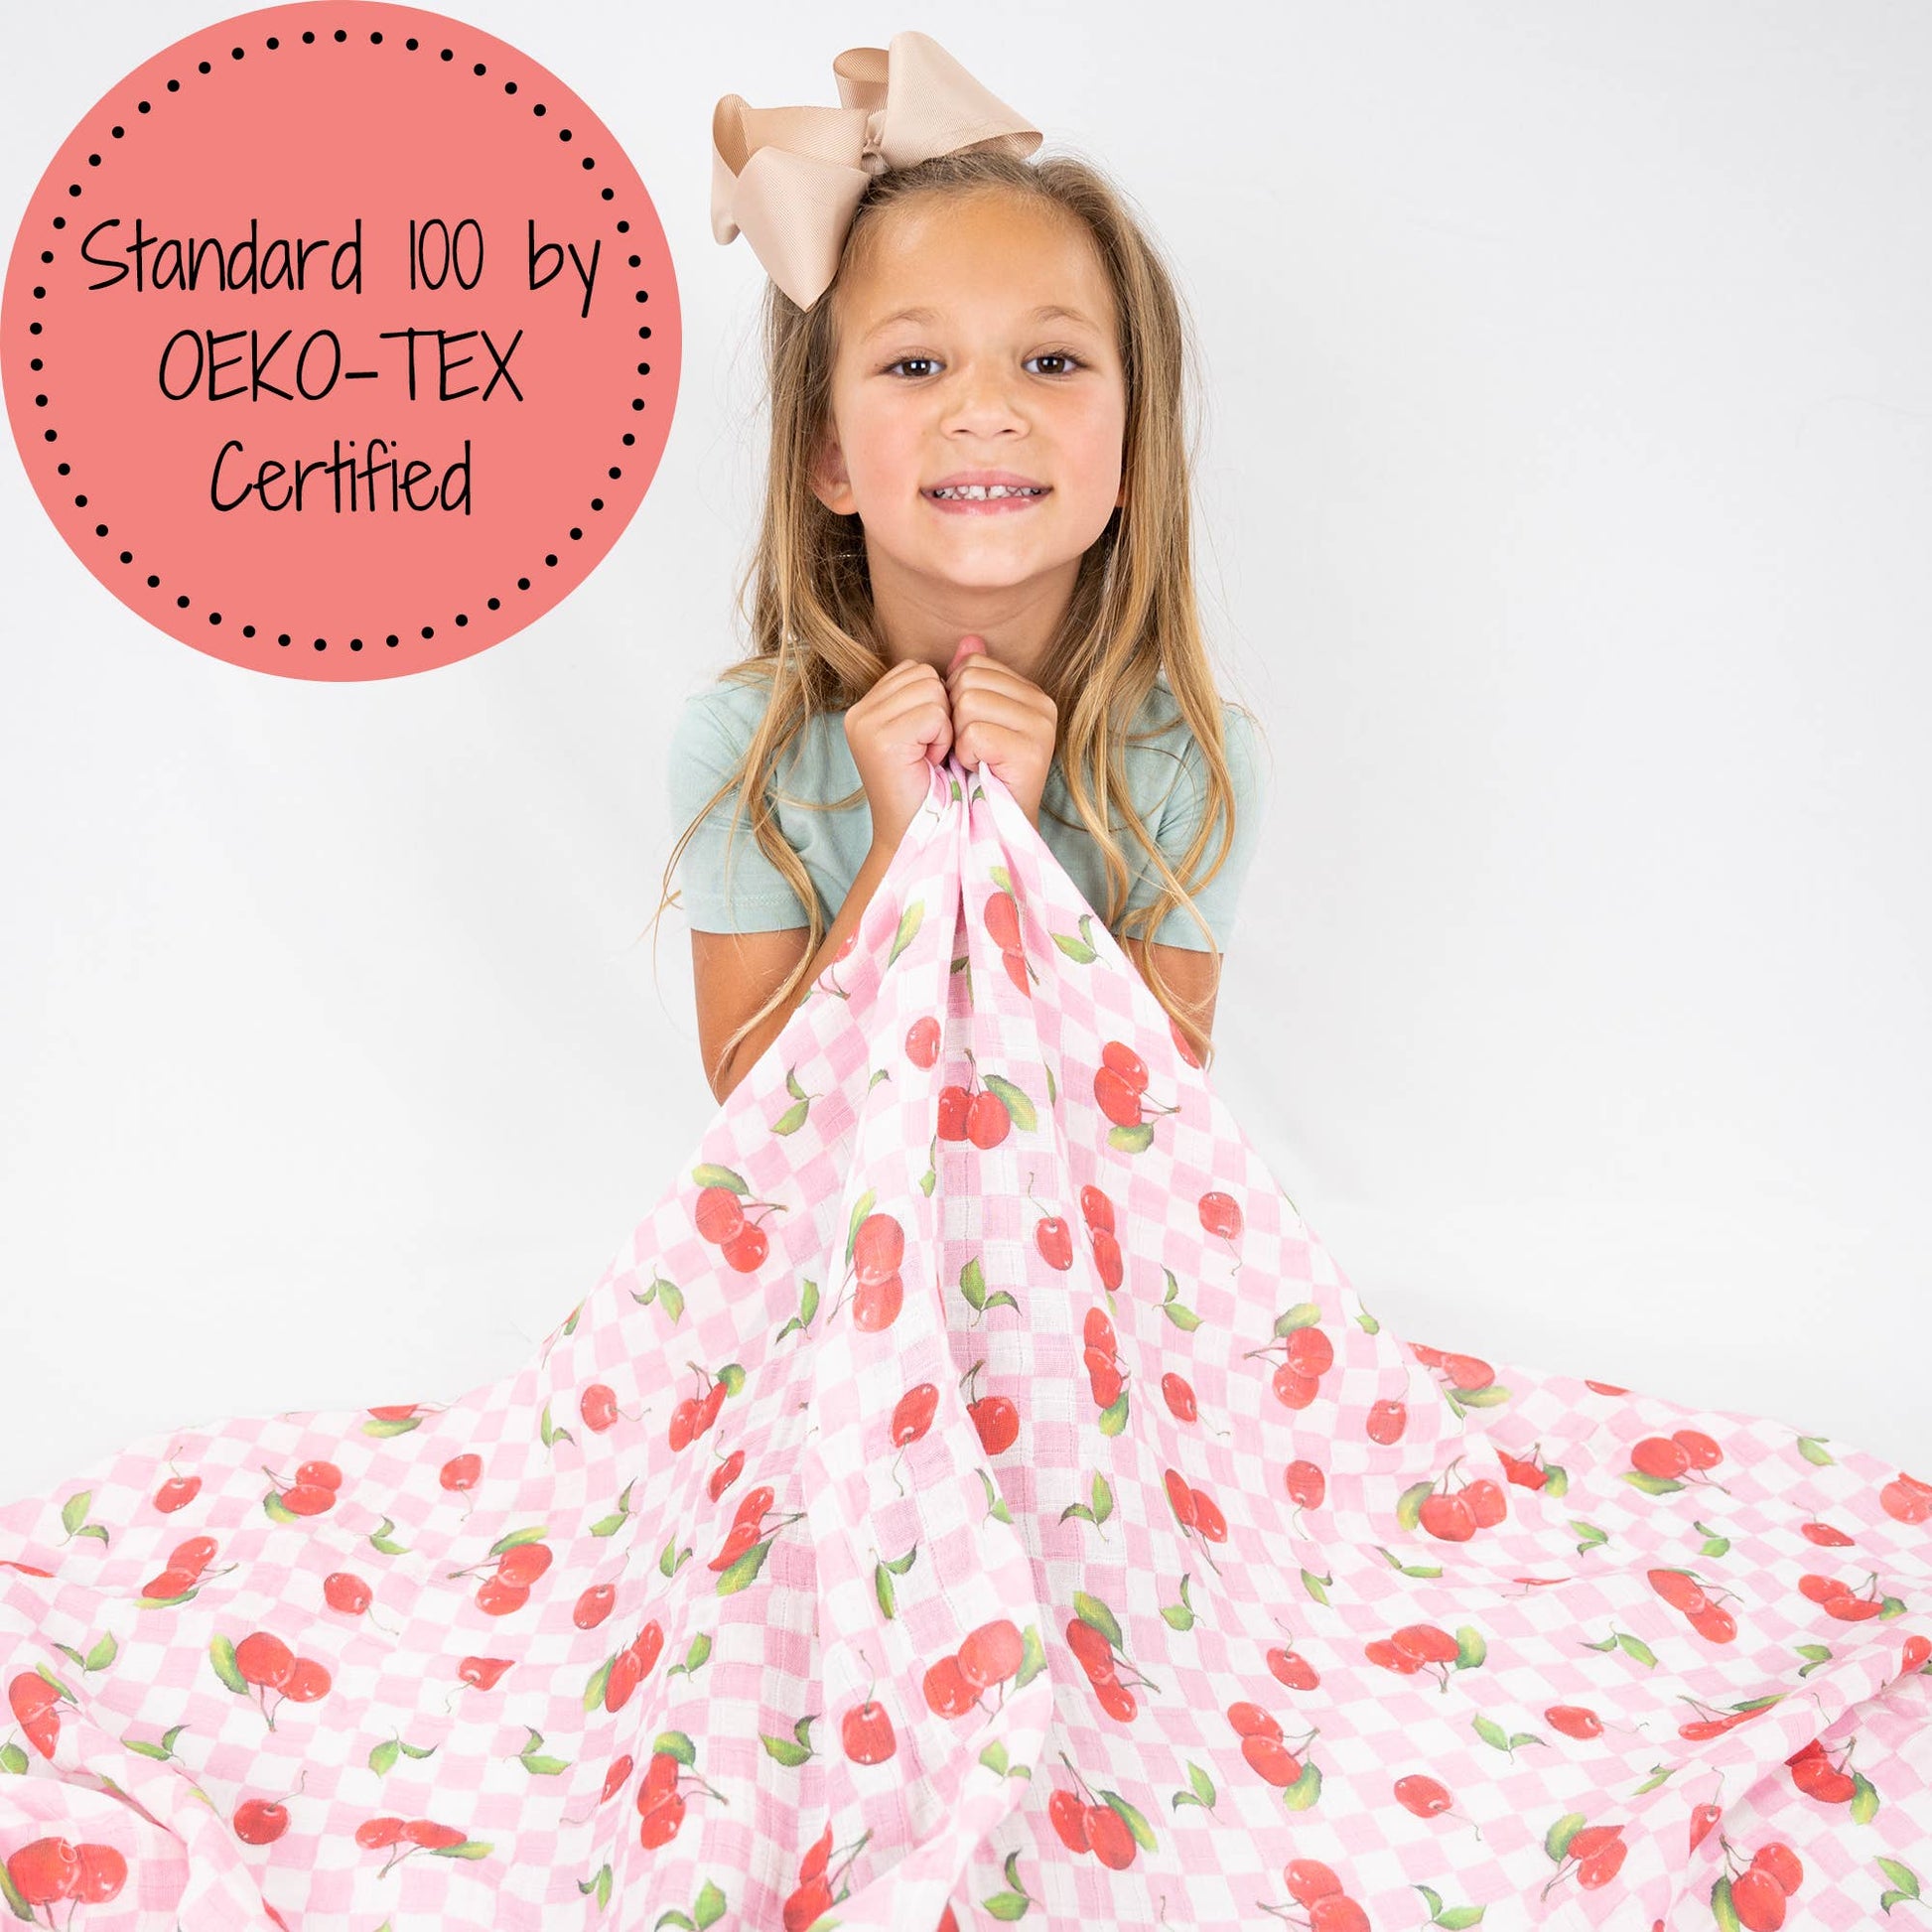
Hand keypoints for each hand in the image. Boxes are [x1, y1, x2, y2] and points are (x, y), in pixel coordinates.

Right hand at [843, 657, 952, 852]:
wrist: (927, 838)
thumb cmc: (941, 789)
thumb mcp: (945, 728)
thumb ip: (953, 683)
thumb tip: (973, 640)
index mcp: (870, 706)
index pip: (918, 670)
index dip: (939, 705)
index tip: (932, 745)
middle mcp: (860, 712)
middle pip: (925, 674)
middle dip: (942, 712)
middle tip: (934, 754)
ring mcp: (864, 724)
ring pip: (931, 689)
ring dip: (944, 726)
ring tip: (932, 759)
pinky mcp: (877, 739)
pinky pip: (933, 713)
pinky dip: (942, 739)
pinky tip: (931, 763)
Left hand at [944, 636, 1056, 828]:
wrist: (975, 831)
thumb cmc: (965, 777)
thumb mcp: (963, 721)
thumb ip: (968, 678)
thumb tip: (969, 639)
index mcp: (1028, 691)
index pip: (970, 663)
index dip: (951, 700)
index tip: (963, 734)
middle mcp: (1043, 704)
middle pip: (967, 679)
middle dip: (952, 718)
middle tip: (966, 751)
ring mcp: (1043, 727)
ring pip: (968, 703)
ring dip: (957, 739)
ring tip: (974, 762)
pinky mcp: (1034, 752)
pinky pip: (975, 733)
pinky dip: (966, 756)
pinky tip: (979, 771)